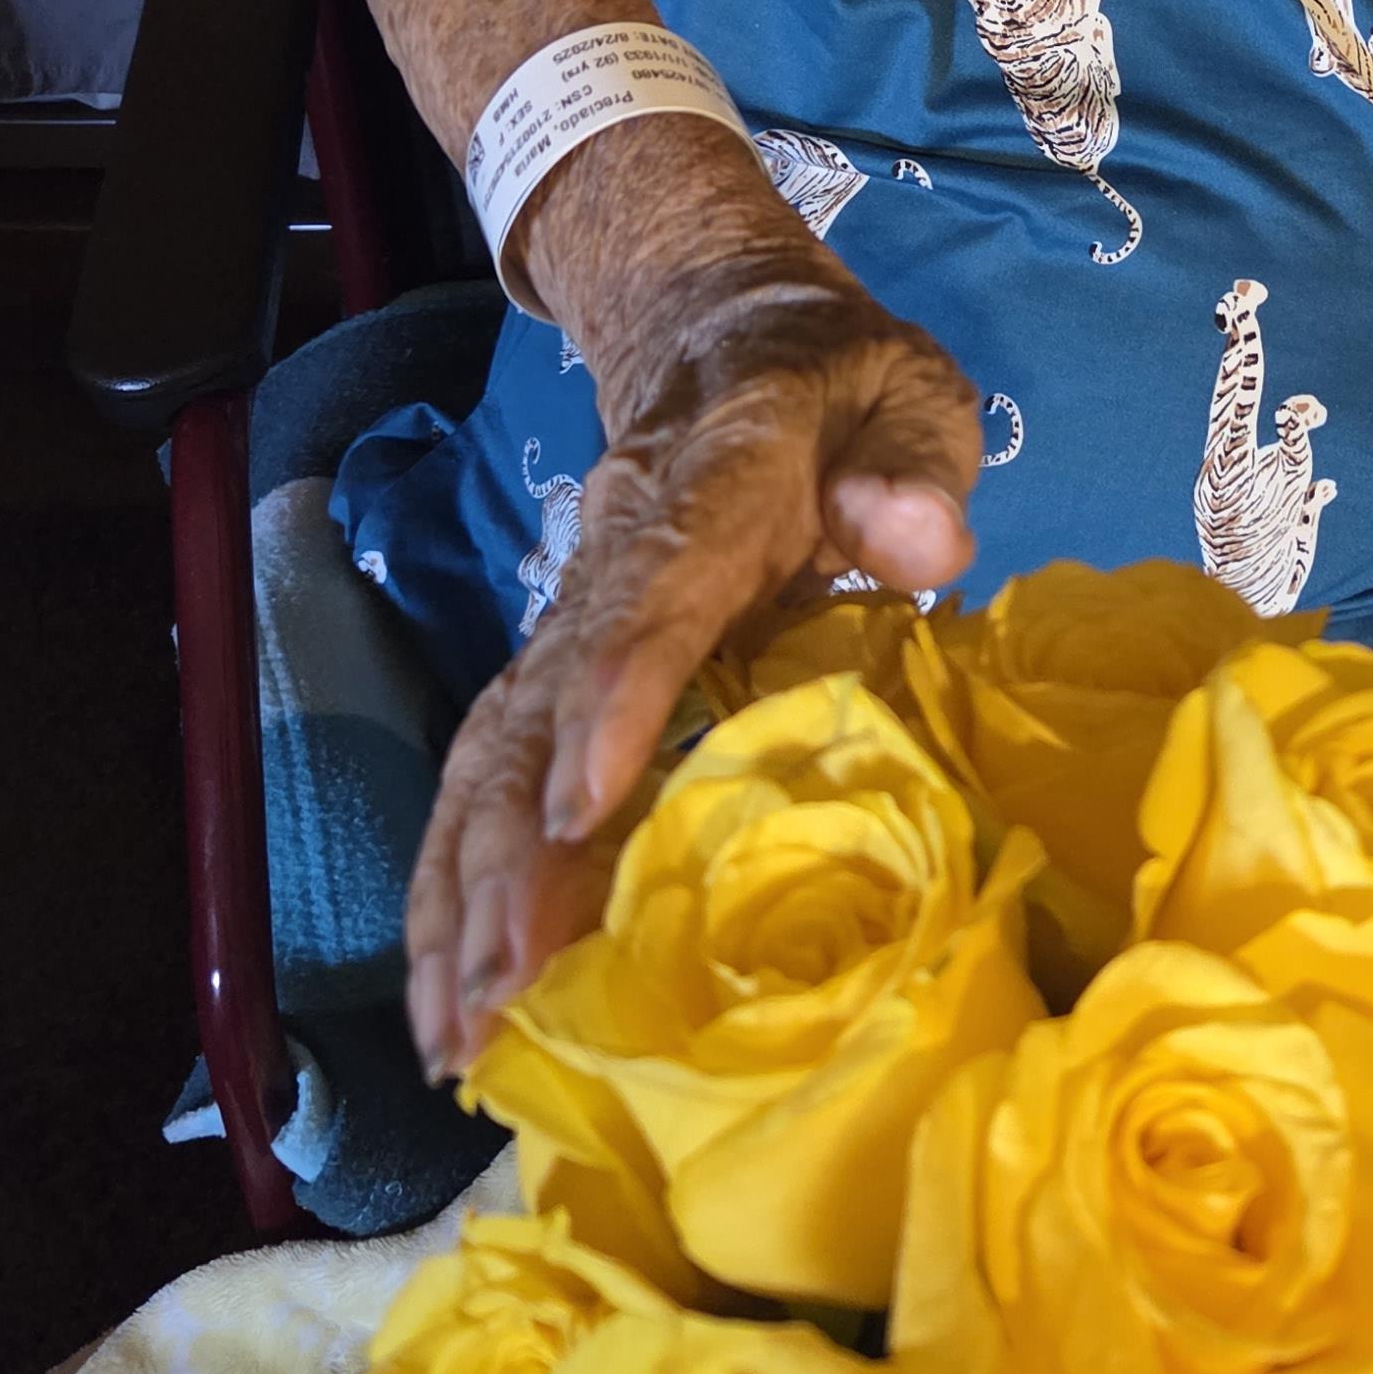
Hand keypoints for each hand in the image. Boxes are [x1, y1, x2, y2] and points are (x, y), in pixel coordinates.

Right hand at [402, 260, 981, 1080]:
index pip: (654, 591)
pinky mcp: (555, 669)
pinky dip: (457, 886)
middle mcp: (611, 561)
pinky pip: (489, 776)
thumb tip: (923, 539)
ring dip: (462, 899)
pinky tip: (449, 997)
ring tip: (452, 1040)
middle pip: (539, 707)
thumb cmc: (842, 393)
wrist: (725, 333)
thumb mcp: (905, 396)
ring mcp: (570, 617)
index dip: (615, 698)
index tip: (577, 811)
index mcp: (709, 487)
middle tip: (498, 1000)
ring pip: (491, 756)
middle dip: (510, 858)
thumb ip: (910, 465)